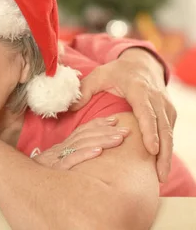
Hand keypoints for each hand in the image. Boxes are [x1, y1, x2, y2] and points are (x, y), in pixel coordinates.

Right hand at [33, 116, 128, 168]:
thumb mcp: (52, 162)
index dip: (98, 124)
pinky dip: (85, 154)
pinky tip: (98, 152)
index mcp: (61, 146)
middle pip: (85, 136)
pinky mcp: (54, 169)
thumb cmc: (36, 175)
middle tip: (126, 129)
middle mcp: (59, 149)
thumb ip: (66, 155)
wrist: (17, 182)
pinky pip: (71, 160)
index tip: (114, 119)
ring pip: (82, 146)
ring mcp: (56, 158)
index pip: (81, 131)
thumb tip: (87, 150)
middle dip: (107, 131)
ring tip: (118, 138)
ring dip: (101, 140)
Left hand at [72, 47, 174, 181]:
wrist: (142, 64)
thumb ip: (84, 90)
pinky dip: (167, 148)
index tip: (151, 149)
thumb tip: (69, 106)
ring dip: (167, 154)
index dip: (149, 131)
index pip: (147, 113)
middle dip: (162, 152)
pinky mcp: (169, 112)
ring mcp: (166, 106)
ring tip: (161, 175)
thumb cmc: (117, 72)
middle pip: (163, 127)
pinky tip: (160, 164)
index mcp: (139, 90)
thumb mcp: (98, 75)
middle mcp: (156, 98)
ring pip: (169, 132)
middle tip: (159, 175)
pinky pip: (170, 132)